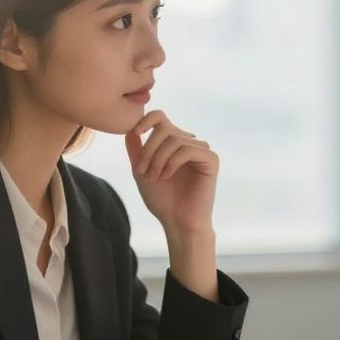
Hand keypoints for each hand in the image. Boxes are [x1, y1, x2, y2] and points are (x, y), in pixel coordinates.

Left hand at [124, 111, 217, 234]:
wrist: (177, 221)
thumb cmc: (161, 199)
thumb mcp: (141, 171)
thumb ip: (136, 149)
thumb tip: (128, 128)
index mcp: (172, 142)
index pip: (160, 117)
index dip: (146, 119)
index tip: (136, 133)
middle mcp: (188, 142)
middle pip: (165, 128)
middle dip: (149, 149)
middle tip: (142, 171)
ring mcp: (201, 150)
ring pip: (175, 139)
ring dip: (158, 159)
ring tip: (154, 177)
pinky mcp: (211, 159)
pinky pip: (187, 150)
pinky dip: (172, 162)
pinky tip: (166, 176)